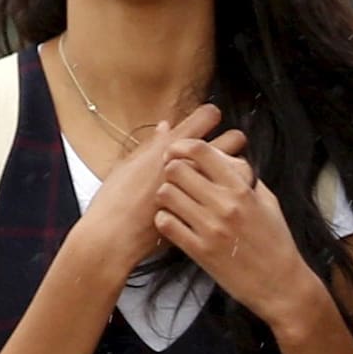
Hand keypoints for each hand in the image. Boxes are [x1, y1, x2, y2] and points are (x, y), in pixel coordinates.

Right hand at [75, 104, 244, 273]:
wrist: (113, 238)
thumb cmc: (114, 200)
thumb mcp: (129, 164)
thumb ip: (152, 145)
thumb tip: (166, 127)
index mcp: (171, 145)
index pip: (208, 115)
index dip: (210, 116)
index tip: (207, 122)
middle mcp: (192, 163)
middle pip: (234, 138)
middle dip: (231, 141)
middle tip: (221, 150)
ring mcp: (204, 188)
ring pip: (239, 167)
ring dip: (232, 168)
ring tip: (220, 174)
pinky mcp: (207, 210)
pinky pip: (230, 196)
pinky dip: (227, 194)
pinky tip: (216, 198)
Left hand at [154, 140, 320, 327]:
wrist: (280, 283)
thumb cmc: (275, 240)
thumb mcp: (268, 199)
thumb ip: (245, 177)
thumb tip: (222, 157)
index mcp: (242, 188)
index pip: (202, 152)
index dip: (183, 147)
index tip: (178, 152)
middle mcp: (224, 204)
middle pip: (177, 170)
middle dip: (172, 170)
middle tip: (175, 179)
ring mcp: (210, 228)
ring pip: (166, 195)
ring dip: (166, 195)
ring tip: (175, 201)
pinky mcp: (199, 251)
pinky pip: (166, 224)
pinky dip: (165, 219)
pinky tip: (175, 222)